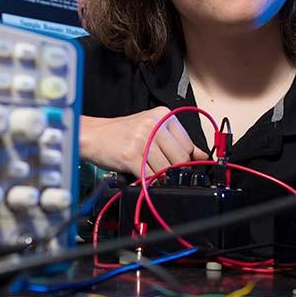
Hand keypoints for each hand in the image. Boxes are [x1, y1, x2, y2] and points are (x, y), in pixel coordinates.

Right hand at [80, 108, 210, 178]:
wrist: (93, 134)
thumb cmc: (122, 134)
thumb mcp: (151, 130)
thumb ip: (176, 142)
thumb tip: (203, 156)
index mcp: (163, 115)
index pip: (189, 145)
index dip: (185, 160)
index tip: (178, 166)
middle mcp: (155, 124)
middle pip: (181, 158)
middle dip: (173, 171)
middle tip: (161, 171)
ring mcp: (143, 139)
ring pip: (166, 169)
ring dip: (159, 177)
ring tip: (148, 171)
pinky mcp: (131, 155)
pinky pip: (150, 175)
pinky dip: (148, 181)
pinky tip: (141, 175)